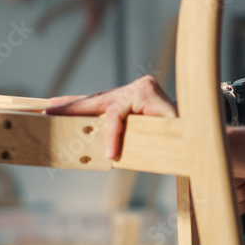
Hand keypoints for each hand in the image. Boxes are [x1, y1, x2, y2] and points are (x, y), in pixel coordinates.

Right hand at [44, 75, 176, 159]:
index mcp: (145, 92)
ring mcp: (129, 91)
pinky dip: (81, 106)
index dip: (110, 135)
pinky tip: (61, 107)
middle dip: (73, 109)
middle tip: (50, 114)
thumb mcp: (176, 133)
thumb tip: (154, 145)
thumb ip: (161, 137)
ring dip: (71, 106)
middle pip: (99, 101)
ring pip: (96, 100)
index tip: (109, 157)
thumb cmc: (187, 130)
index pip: (117, 114)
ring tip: (49, 108)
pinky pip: (100, 103)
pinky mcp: (125, 97)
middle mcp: (135, 87)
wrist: (196, 122)